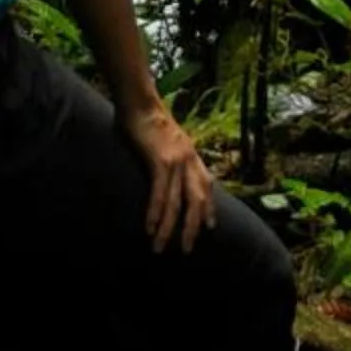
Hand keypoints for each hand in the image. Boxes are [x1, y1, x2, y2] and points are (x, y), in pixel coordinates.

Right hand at [118, 96, 216, 253]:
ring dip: (169, 228)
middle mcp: (189, 159)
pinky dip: (156, 213)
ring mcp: (177, 160)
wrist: (140, 101)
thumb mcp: (168, 139)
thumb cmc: (148, 119)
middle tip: (186, 248)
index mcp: (191, 154)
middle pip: (196, 200)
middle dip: (193, 227)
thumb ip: (171, 155)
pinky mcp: (161, 160)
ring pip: (176, 203)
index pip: (206, 185)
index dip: (209, 207)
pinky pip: (160, 194)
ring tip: (161, 247)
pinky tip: (150, 228)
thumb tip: (167, 170)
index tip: (210, 227)